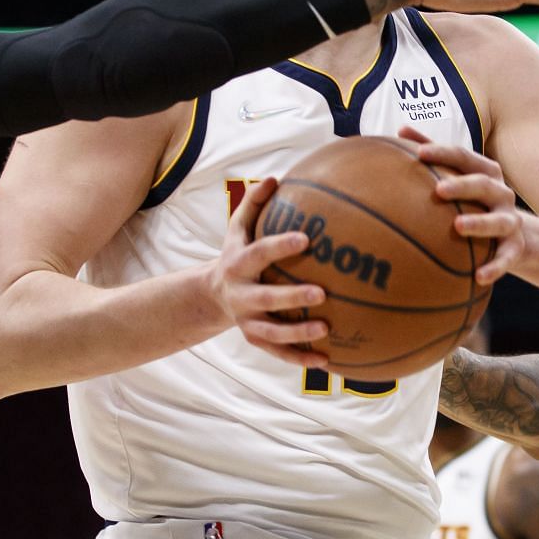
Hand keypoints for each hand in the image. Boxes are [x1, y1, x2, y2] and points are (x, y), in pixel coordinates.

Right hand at [208, 176, 329, 366]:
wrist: (213, 295)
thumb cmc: (237, 254)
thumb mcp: (238, 228)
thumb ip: (254, 204)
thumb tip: (275, 178)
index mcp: (238, 264)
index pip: (259, 253)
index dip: (280, 246)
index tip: (306, 238)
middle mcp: (241, 295)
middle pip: (266, 298)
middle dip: (292, 297)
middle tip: (322, 292)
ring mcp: (247, 321)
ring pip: (272, 332)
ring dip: (297, 333)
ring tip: (325, 329)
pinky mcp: (255, 340)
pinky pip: (278, 353)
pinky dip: (299, 359)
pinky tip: (325, 360)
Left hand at [399, 126, 522, 284]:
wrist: (517, 235)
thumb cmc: (476, 202)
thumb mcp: (461, 177)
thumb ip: (434, 154)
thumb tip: (399, 132)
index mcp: (486, 173)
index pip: (464, 157)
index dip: (443, 153)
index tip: (419, 153)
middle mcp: (501, 193)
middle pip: (483, 185)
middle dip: (462, 185)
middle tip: (439, 190)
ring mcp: (510, 221)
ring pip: (497, 221)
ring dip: (479, 224)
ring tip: (458, 227)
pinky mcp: (515, 248)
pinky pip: (506, 259)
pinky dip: (494, 268)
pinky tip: (478, 277)